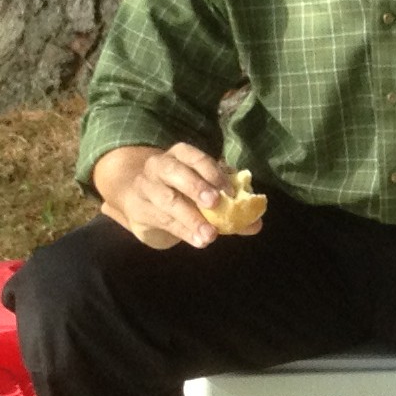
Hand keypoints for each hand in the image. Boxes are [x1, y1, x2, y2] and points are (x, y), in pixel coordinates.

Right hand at [95, 141, 246, 250]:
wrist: (140, 199)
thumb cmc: (181, 192)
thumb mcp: (205, 191)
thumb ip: (231, 205)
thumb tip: (256, 223)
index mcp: (180, 155)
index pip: (193, 156)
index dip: (210, 171)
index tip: (228, 189)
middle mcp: (159, 166)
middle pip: (174, 172)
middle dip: (195, 186)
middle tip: (214, 203)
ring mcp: (146, 187)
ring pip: (167, 199)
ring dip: (191, 218)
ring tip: (210, 234)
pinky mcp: (139, 209)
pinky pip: (162, 220)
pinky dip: (183, 231)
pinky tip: (199, 240)